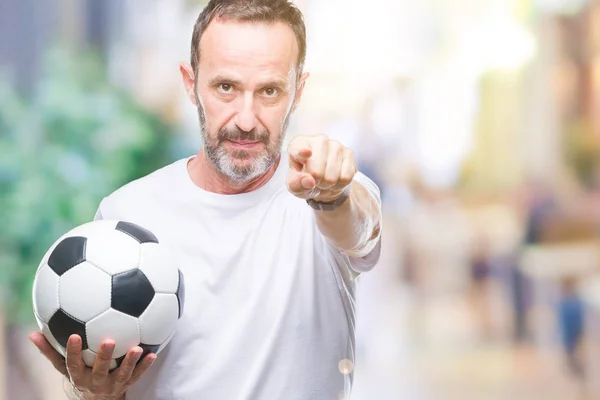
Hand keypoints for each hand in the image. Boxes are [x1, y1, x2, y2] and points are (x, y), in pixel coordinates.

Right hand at [30, 332, 155, 398]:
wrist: (98, 398)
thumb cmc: (80, 373)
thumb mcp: (63, 366)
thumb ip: (50, 350)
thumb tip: (32, 334)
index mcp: (78, 375)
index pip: (72, 364)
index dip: (73, 351)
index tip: (74, 335)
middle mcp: (95, 381)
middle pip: (99, 370)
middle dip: (104, 356)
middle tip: (109, 340)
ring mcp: (112, 384)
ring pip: (121, 374)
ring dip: (130, 362)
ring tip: (137, 348)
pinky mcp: (126, 385)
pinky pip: (137, 376)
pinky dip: (145, 365)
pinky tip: (152, 353)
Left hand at [287, 134, 356, 202]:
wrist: (322, 182)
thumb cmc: (304, 179)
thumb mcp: (295, 185)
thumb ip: (296, 184)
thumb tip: (309, 181)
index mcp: (299, 144)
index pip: (299, 148)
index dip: (302, 151)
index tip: (306, 153)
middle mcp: (318, 140)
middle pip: (317, 172)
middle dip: (316, 182)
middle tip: (314, 179)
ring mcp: (336, 145)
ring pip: (332, 177)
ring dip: (328, 185)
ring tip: (324, 179)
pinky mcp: (349, 153)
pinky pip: (345, 178)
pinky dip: (339, 185)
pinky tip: (335, 179)